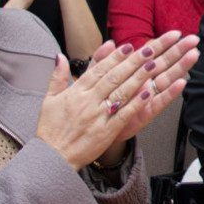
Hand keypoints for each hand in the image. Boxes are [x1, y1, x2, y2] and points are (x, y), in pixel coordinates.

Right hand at [36, 34, 199, 168]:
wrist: (51, 157)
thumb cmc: (51, 129)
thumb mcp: (49, 99)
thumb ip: (58, 76)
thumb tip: (61, 56)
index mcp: (76, 91)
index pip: (99, 69)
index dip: (115, 57)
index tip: (129, 46)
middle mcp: (88, 101)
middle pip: (114, 76)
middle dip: (134, 61)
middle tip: (150, 49)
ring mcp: (98, 116)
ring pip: (121, 92)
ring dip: (139, 77)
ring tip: (154, 64)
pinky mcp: (106, 131)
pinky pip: (124, 114)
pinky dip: (136, 103)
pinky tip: (148, 93)